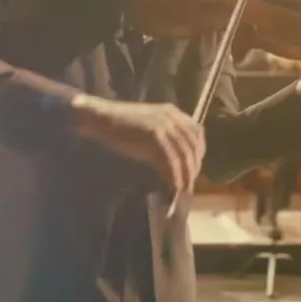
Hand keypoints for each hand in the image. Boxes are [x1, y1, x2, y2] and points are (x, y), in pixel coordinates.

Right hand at [71, 95, 204, 192]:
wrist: (100, 118)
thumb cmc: (119, 126)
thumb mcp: (147, 130)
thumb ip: (164, 140)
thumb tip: (174, 162)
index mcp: (172, 112)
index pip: (196, 131)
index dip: (199, 152)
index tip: (195, 168)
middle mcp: (171, 116)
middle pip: (192, 145)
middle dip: (193, 167)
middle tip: (189, 184)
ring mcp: (163, 124)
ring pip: (183, 154)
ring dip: (186, 174)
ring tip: (183, 189)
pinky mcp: (154, 135)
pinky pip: (170, 159)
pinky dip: (174, 174)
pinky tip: (173, 185)